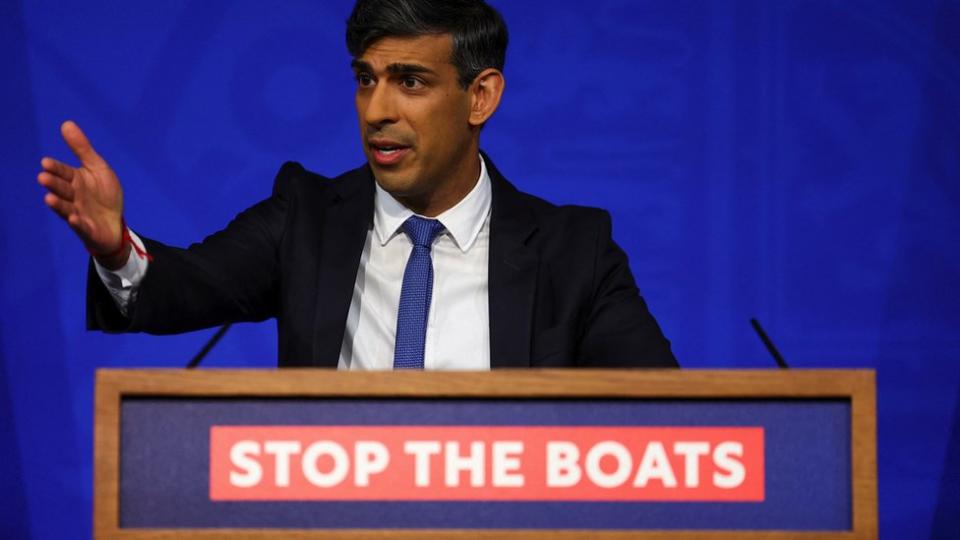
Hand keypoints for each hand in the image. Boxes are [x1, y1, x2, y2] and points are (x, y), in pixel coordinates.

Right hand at [38, 121, 127, 267]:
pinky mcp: (87, 229)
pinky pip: (82, 227)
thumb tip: (66, 123)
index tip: (45, 163)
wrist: (115, 223)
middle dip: (54, 184)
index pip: (63, 172)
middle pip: (63, 189)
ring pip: (66, 208)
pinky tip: (74, 218)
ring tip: (48, 198)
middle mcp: (74, 197)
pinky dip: (78, 223)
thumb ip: (82, 149)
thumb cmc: (104, 194)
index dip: (55, 168)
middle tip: (43, 178)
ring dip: (58, 204)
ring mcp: (79, 214)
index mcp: (75, 181)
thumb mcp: (97, 168)